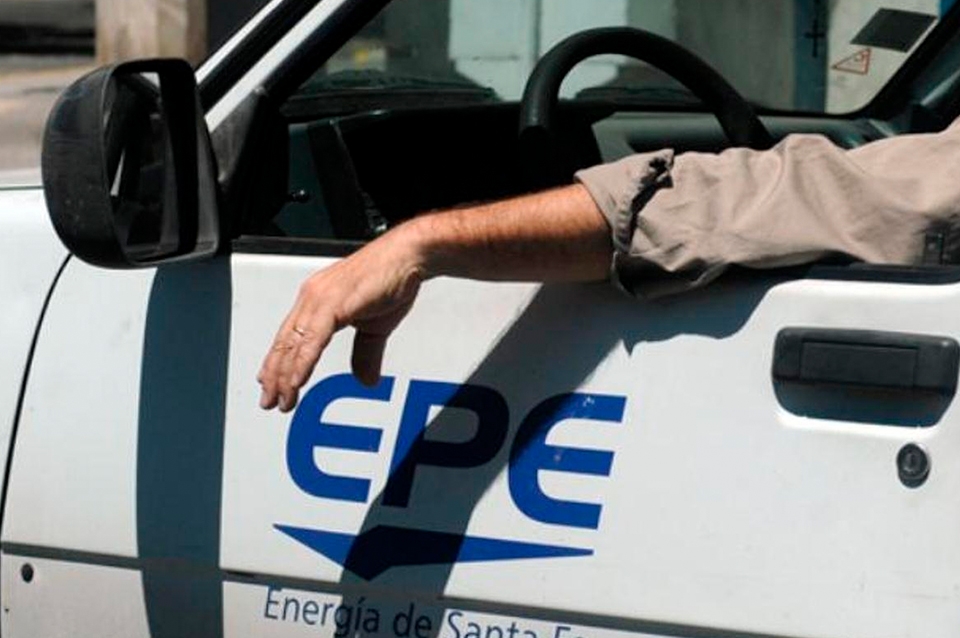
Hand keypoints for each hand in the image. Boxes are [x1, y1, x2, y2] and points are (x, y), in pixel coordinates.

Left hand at [258, 224, 425, 411]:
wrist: (408, 255)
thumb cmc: (392, 277)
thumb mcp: (376, 326)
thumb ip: (365, 353)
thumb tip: (364, 378)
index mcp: (318, 299)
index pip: (290, 336)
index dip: (278, 362)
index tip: (272, 383)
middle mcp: (313, 297)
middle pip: (285, 343)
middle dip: (275, 375)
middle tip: (269, 400)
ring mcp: (319, 299)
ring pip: (294, 344)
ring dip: (285, 376)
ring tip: (281, 399)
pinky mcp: (333, 304)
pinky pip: (312, 340)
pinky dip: (302, 364)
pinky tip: (296, 382)